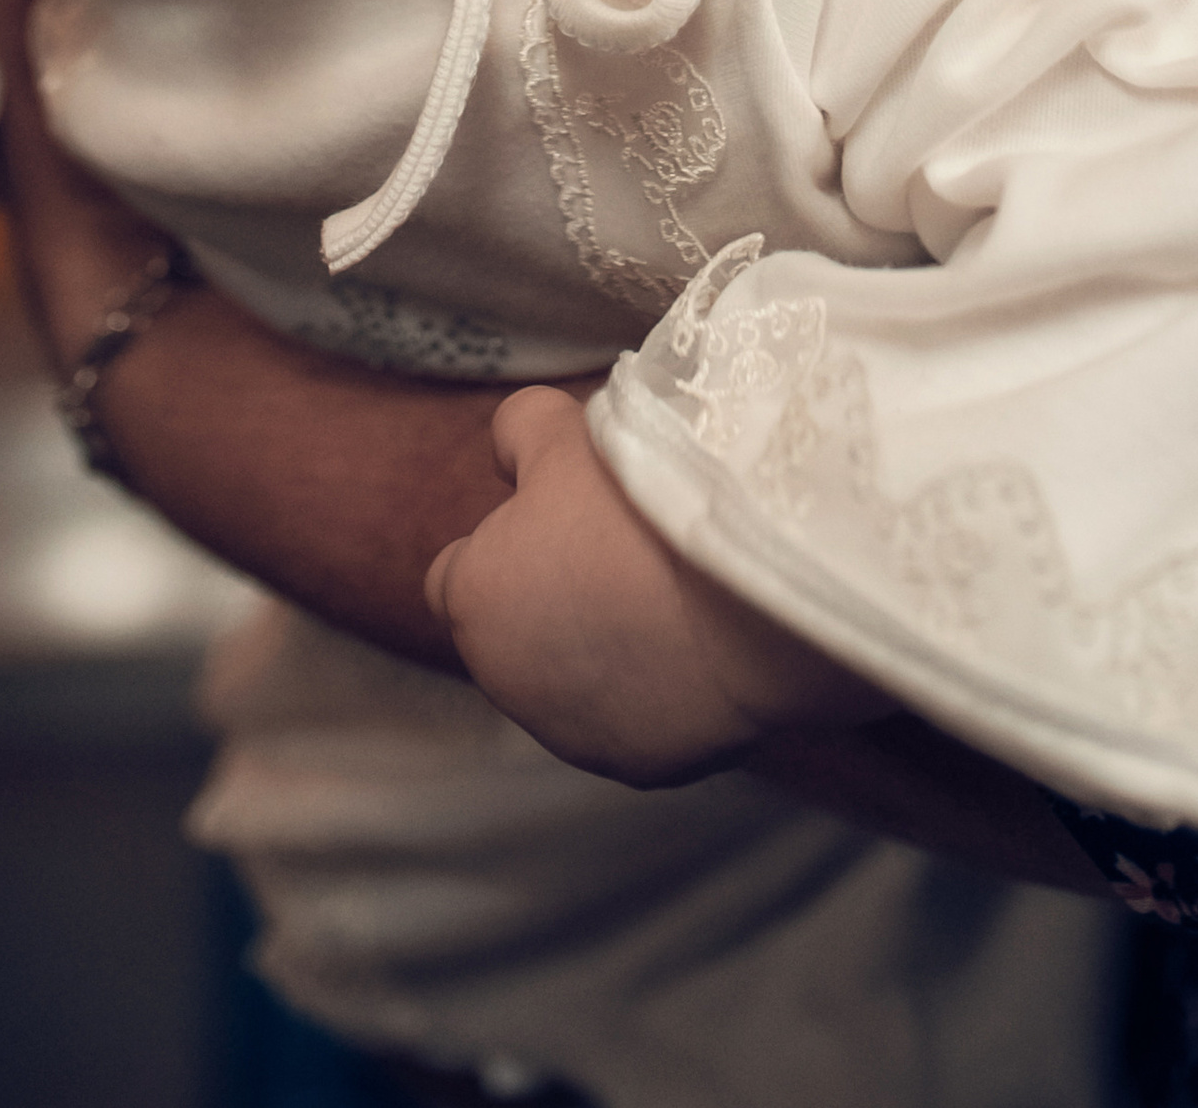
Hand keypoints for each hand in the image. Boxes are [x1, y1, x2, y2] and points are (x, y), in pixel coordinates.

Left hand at [425, 387, 886, 784]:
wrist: (743, 597)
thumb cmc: (639, 507)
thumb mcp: (561, 432)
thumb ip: (515, 433)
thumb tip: (510, 453)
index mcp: (472, 600)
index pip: (454, 580)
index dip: (499, 550)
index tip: (550, 526)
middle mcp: (505, 681)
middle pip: (511, 637)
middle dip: (547, 603)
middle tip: (613, 556)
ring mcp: (573, 734)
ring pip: (568, 686)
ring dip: (595, 652)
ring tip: (659, 599)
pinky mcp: (637, 765)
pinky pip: (631, 723)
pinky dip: (649, 693)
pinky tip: (690, 648)